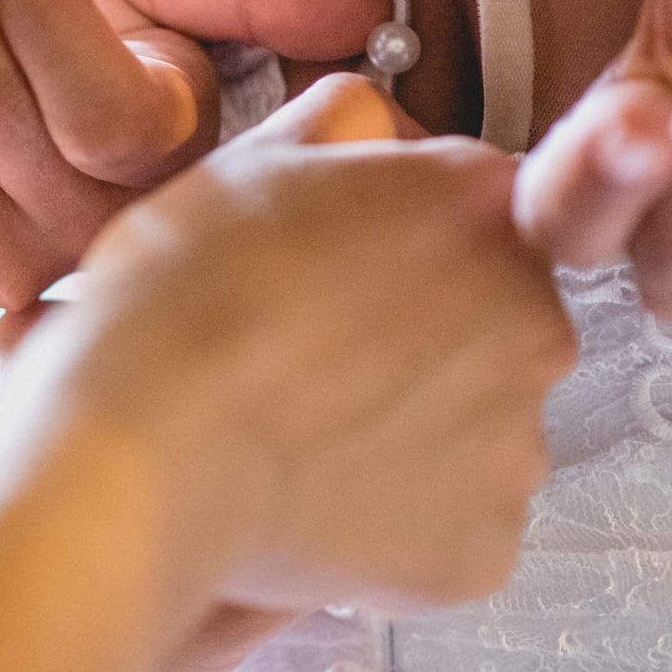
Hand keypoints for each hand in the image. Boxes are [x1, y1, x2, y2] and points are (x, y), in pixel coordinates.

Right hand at [8, 74, 574, 617]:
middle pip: (494, 320)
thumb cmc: (178, 304)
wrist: (140, 454)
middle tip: (312, 352)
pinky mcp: (481, 549)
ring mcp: (514, 445)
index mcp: (479, 207)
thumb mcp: (243, 164)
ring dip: (414, 428)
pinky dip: (399, 519)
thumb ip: (334, 124)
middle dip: (424, 335)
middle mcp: (531, 321)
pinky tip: (314, 492)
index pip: (480, 209)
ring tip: (303, 430)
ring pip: (476, 427)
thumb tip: (365, 122)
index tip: (347, 265)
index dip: (407, 236)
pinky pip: (453, 524)